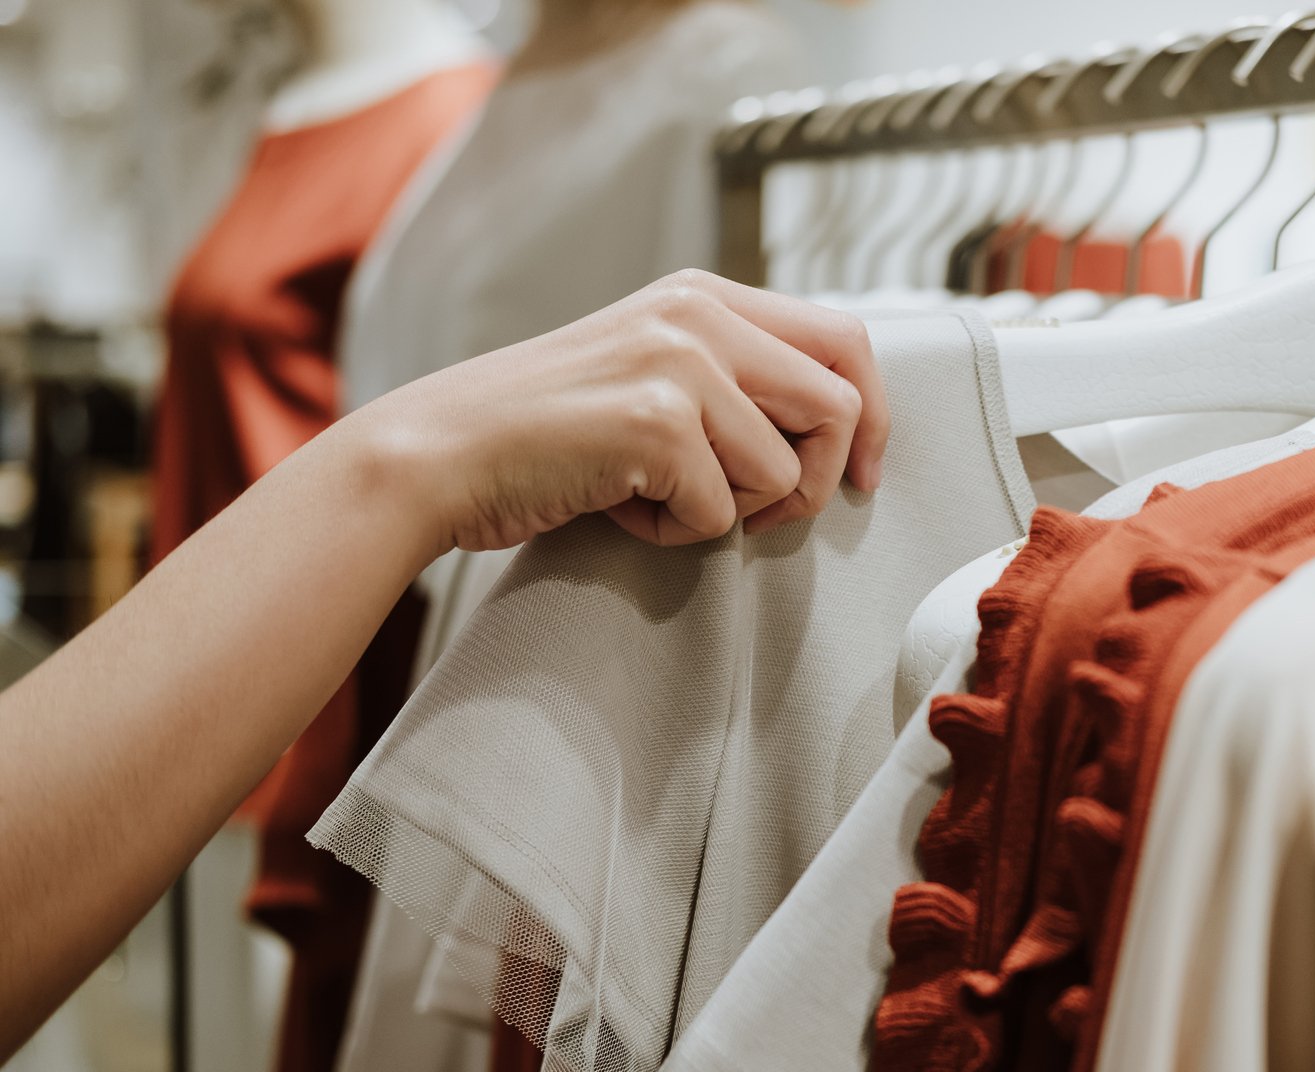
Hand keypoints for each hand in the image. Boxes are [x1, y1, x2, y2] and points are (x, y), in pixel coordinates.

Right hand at [342, 270, 893, 556]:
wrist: (441, 453)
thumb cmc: (547, 434)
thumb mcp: (652, 373)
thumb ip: (734, 380)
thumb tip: (838, 428)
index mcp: (706, 296)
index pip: (847, 338)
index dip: (873, 417)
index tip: (864, 474)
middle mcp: (700, 314)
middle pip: (839, 405)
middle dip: (818, 479)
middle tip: (759, 511)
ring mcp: (680, 364)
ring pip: (786, 471)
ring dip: (733, 510)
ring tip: (657, 494)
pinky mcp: (657, 422)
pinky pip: (724, 514)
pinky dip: (677, 532)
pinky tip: (620, 504)